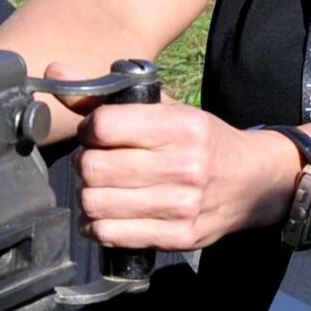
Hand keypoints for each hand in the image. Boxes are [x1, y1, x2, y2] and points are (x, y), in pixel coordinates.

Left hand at [68, 85, 300, 252]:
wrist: (255, 181)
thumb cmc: (202, 141)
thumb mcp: (166, 109)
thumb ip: (107, 96)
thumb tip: (54, 73)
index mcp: (180, 126)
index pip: (104, 126)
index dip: (89, 130)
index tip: (96, 134)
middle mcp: (182, 166)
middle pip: (94, 168)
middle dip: (85, 164)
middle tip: (96, 163)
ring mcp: (180, 206)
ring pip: (96, 203)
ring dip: (88, 195)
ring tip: (101, 188)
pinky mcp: (177, 237)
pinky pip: (111, 234)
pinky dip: (96, 225)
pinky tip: (103, 215)